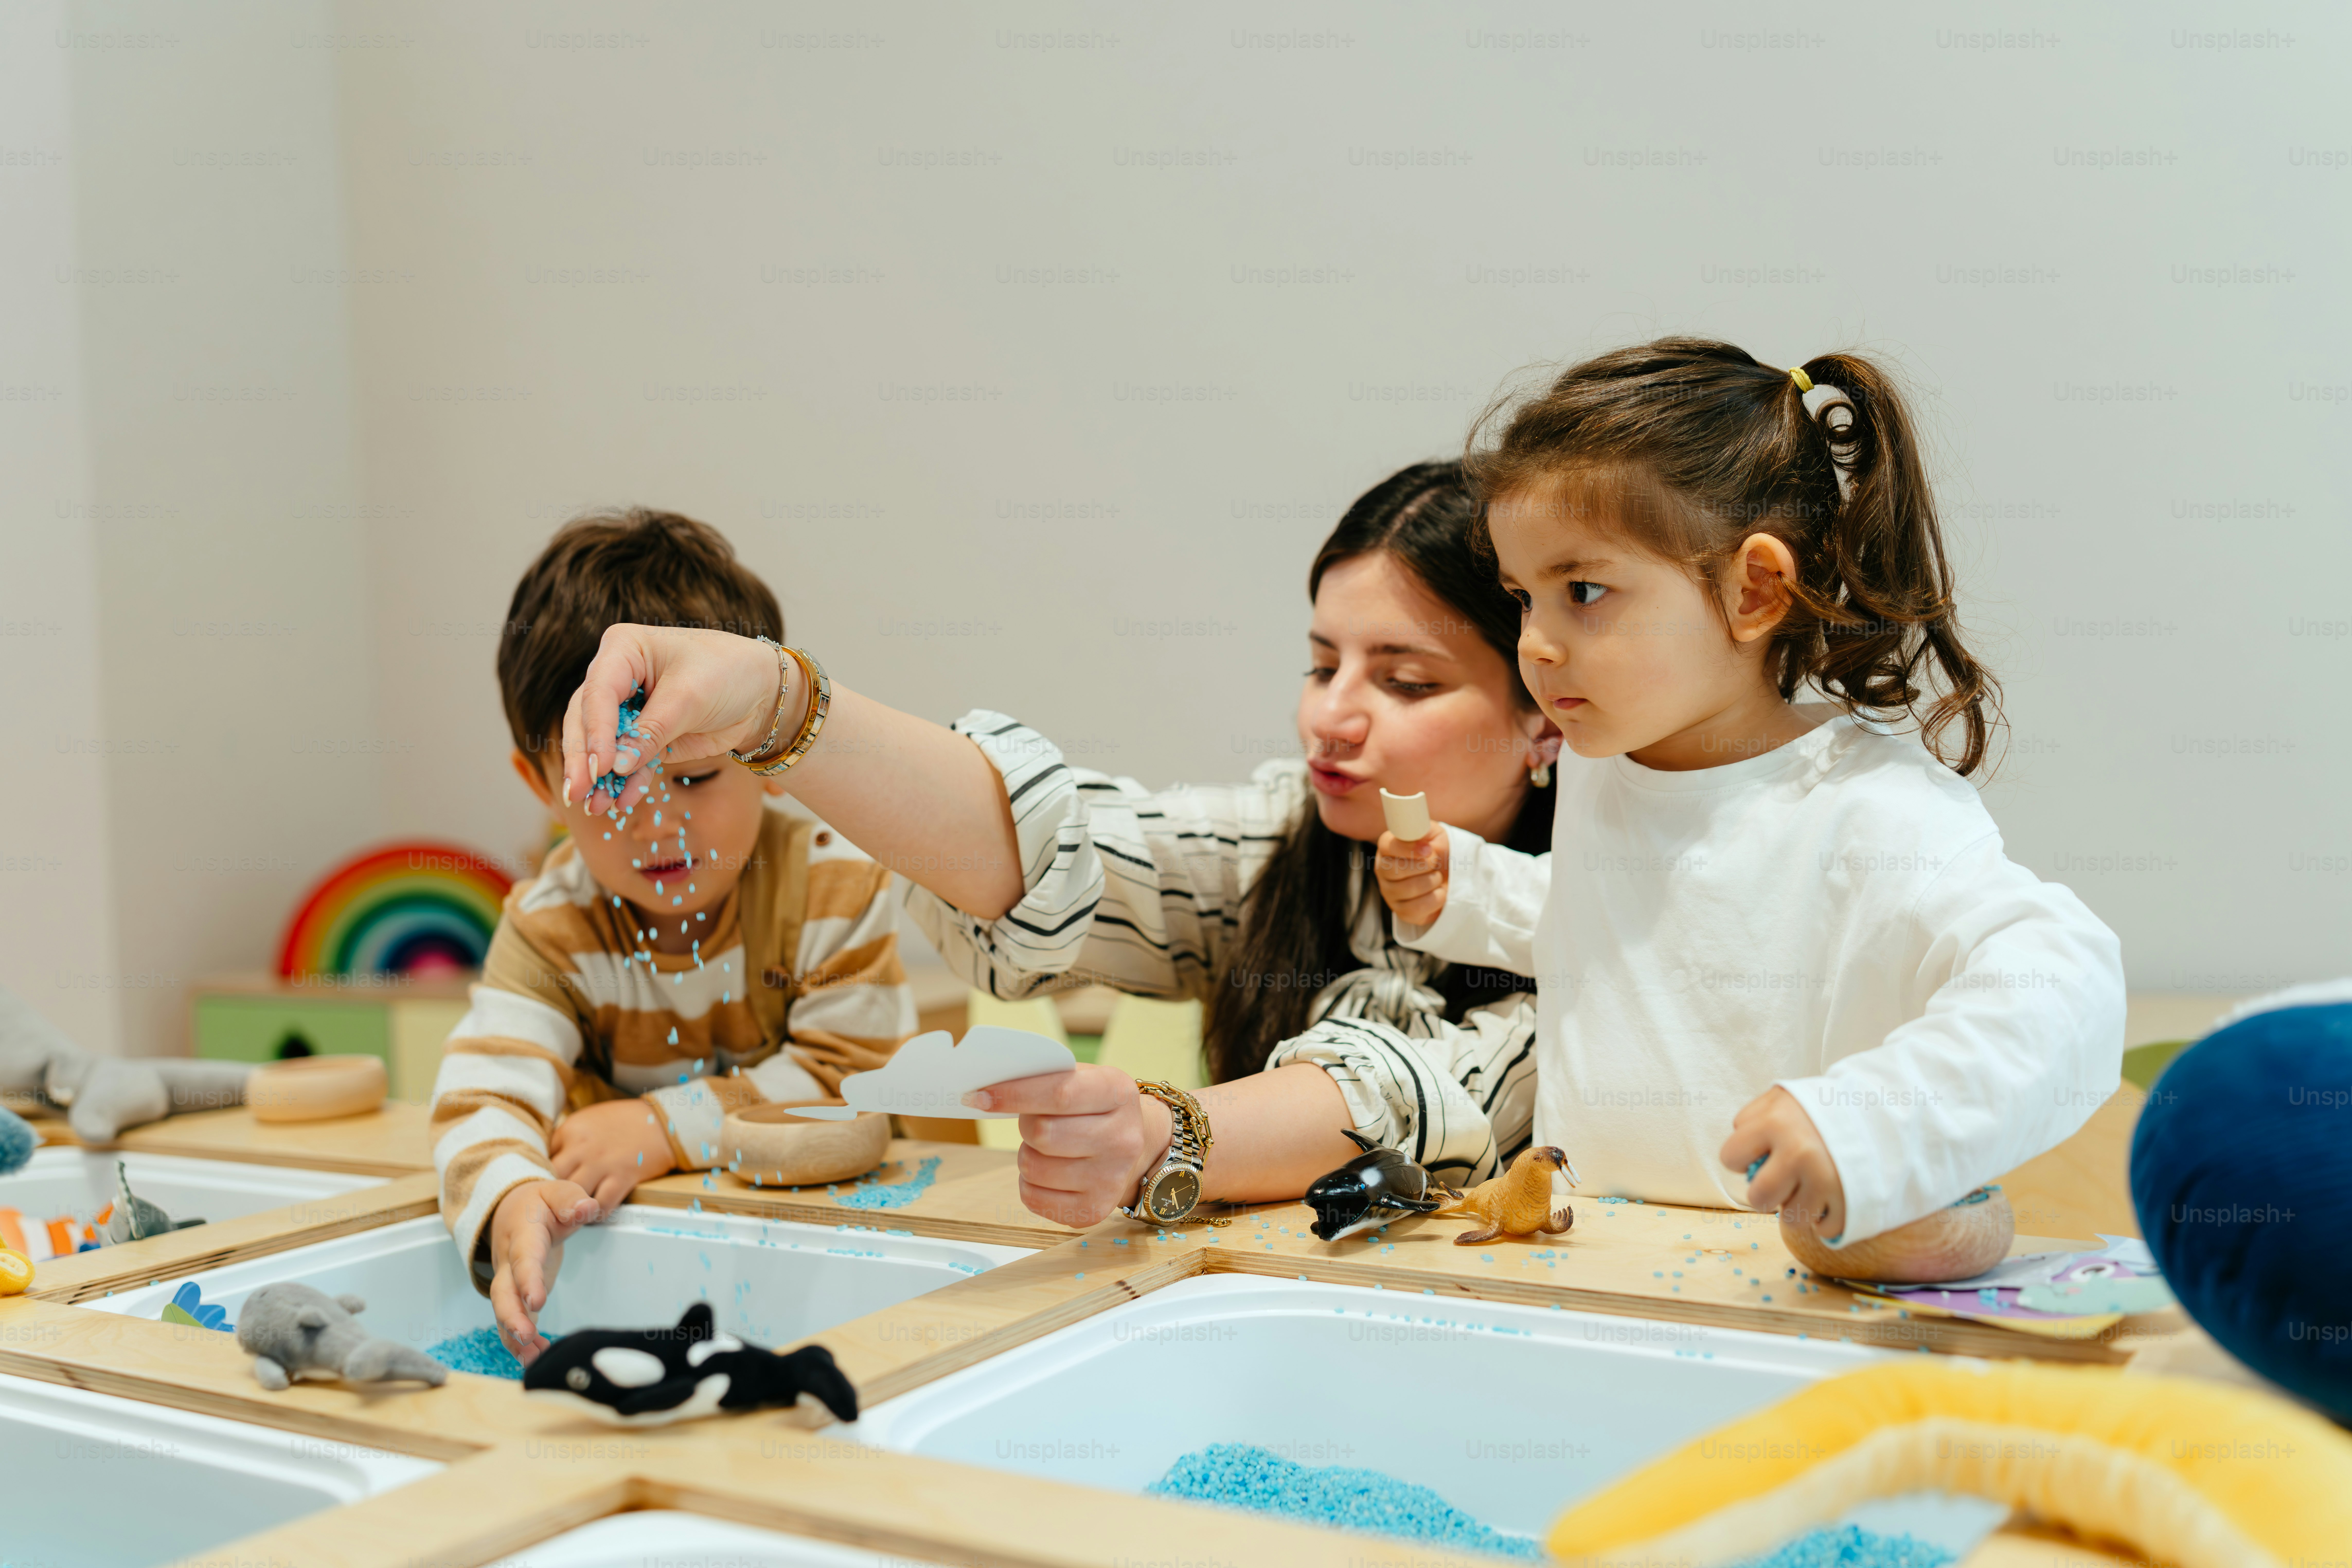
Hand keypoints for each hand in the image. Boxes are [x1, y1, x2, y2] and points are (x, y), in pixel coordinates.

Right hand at [488, 1179, 599, 1365]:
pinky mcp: (517, 1295)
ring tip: (533, 1358)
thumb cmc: (541, 1204)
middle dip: (512, 1316)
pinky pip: (513, 1319)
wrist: (513, 1209)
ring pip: (504, 1311)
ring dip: (514, 1336)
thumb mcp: (557, 1192)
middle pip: (503, 1291)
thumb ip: (571, 1200)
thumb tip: (587, 1208)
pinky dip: (519, 1341)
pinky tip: (534, 1357)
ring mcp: (510, 1281)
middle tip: (526, 1337)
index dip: (527, 1279)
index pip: (524, 1258)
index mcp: (523, 1235)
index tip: (536, 1301)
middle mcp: (510, 1262)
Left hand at [549, 1097, 676, 1215]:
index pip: (542, 1159)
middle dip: (553, 1193)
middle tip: (556, 1203)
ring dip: (573, 1206)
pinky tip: (595, 1212)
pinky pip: (602, 1205)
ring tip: (574, 1211)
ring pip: (574, 1195)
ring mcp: (602, 1164)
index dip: (544, 1174)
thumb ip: (566, 1140)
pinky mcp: (622, 1178)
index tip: (547, 1183)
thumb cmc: (622, 1121)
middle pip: (553, 1180)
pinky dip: (596, 1213)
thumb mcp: (587, 1120)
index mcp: (571, 1131)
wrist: (660, 1121)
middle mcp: (582, 1148)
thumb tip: (548, 1162)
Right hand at [559, 625, 795, 815]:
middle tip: (578, 792)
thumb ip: (652, 731)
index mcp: (623, 649)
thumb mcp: (689, 699)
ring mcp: (628, 708)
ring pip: (601, 744)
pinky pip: (629, 761)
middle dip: (583, 758)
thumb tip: (616, 768)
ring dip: (598, 777)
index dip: (596, 731)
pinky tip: (622, 803)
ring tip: (594, 807)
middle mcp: (617, 676)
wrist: (761, 692)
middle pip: (587, 718)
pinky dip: (627, 782)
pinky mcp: (644, 735)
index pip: (598, 692)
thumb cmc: (727, 673)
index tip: (601, 766)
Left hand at [965, 1065, 1172, 1228]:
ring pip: (1034, 1167)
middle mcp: (1122, 1139)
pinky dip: (1029, 1183)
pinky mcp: (1094, 1210)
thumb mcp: (1083, 1078)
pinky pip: (1033, 1198)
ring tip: (1045, 1148)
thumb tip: (986, 1090)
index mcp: (1119, 1093)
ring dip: (1026, 1155)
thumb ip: (1045, 1077)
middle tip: (1031, 1121)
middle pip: (1043, 1133)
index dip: (1014, 1094)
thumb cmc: (1093, 1106)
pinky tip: (1049, 1172)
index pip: (1059, 1093)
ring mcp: (1110, 1178)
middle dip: (1024, 1125)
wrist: (1132, 1145)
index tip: (978, 1096)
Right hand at [1374, 828, 1448, 926]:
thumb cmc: (1439, 851)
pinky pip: (1416, 909)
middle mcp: (1383, 870)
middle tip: (1435, 862)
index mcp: (1387, 848)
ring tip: (1437, 876)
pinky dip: (1436, 899)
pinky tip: (1439, 891)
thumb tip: (1419, 839)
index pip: (1387, 847)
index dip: (1408, 849)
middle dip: (1424, 866)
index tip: (1428, 850)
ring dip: (1432, 881)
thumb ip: (1422, 830)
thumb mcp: (1433, 834)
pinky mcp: (1402, 912)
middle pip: (1394, 871)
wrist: (1451, 872)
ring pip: (1408, 889)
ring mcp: (1389, 893)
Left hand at [1720, 1085, 1846, 1241]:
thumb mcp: (1783, 1098)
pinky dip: (1826, 1218)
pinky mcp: (1851, 1203)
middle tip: (1781, 1179)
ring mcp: (1827, 1180)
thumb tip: (1739, 1155)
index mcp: (1776, 1122)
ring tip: (1810, 1184)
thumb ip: (1752, 1119)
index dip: (1741, 1157)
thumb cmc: (1822, 1107)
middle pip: (1758, 1198)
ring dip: (1797, 1206)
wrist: (1882, 1110)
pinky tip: (1832, 1195)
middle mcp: (1799, 1153)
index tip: (1759, 1152)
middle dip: (1765, 1192)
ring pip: (1791, 1219)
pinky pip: (1824, 1230)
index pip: (1730, 1157)